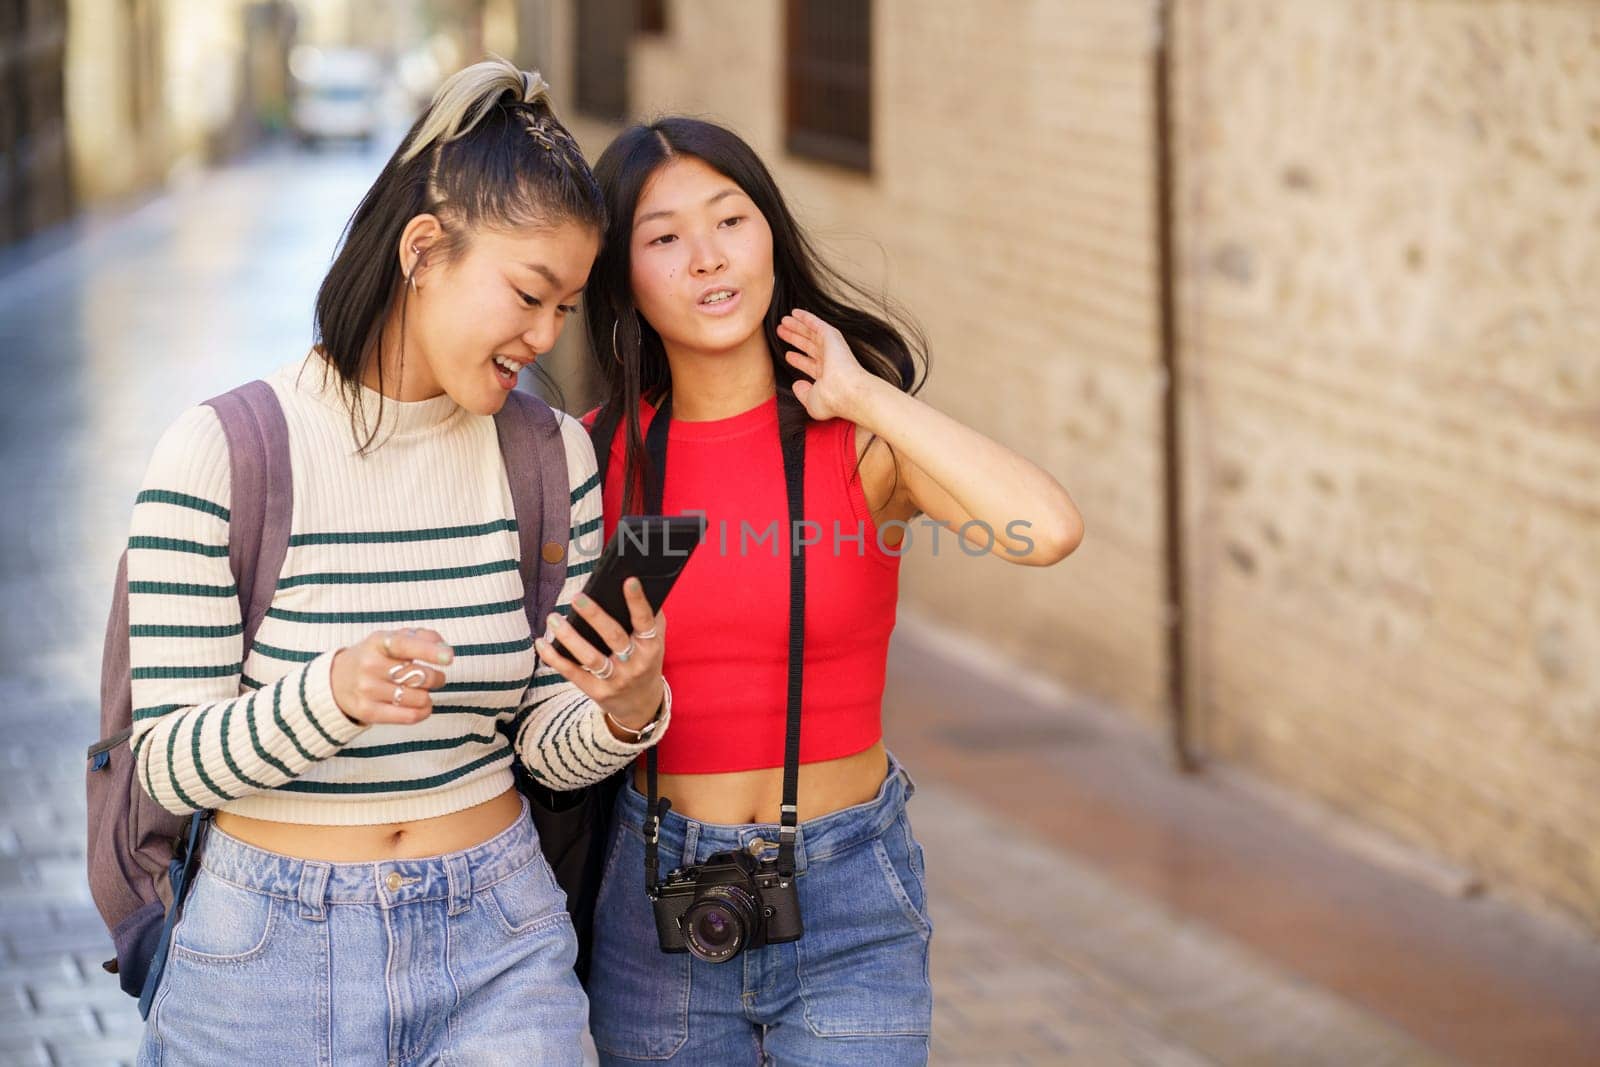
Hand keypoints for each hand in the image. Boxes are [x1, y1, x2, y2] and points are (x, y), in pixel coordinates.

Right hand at [330, 628, 453, 725]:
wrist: (335, 681)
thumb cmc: (374, 657)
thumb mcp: (391, 640)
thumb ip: (421, 637)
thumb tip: (443, 647)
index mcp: (377, 642)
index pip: (405, 644)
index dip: (429, 651)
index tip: (449, 656)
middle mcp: (370, 665)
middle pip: (418, 675)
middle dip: (437, 678)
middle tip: (437, 678)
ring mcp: (367, 690)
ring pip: (418, 698)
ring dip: (428, 696)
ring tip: (423, 692)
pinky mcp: (367, 712)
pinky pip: (408, 716)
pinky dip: (424, 712)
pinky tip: (423, 706)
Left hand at [534, 577, 665, 734]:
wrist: (642, 704)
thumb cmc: (645, 661)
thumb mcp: (655, 642)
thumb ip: (649, 617)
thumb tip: (633, 583)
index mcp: (651, 647)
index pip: (645, 621)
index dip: (638, 602)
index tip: (629, 580)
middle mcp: (635, 664)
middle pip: (614, 637)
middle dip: (595, 616)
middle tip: (576, 597)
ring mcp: (616, 680)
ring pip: (590, 657)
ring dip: (569, 637)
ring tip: (553, 618)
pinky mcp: (597, 692)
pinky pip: (572, 673)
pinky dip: (555, 658)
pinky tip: (541, 643)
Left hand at [777, 308, 874, 421]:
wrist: (845, 391)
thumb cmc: (832, 400)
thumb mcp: (811, 402)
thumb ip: (803, 393)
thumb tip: (797, 384)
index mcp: (826, 376)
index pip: (809, 365)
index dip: (798, 360)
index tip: (788, 355)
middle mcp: (829, 361)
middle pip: (807, 346)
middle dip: (795, 339)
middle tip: (781, 332)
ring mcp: (831, 347)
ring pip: (810, 333)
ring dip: (797, 326)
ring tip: (783, 321)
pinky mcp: (831, 336)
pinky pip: (816, 323)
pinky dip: (806, 317)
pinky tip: (795, 312)